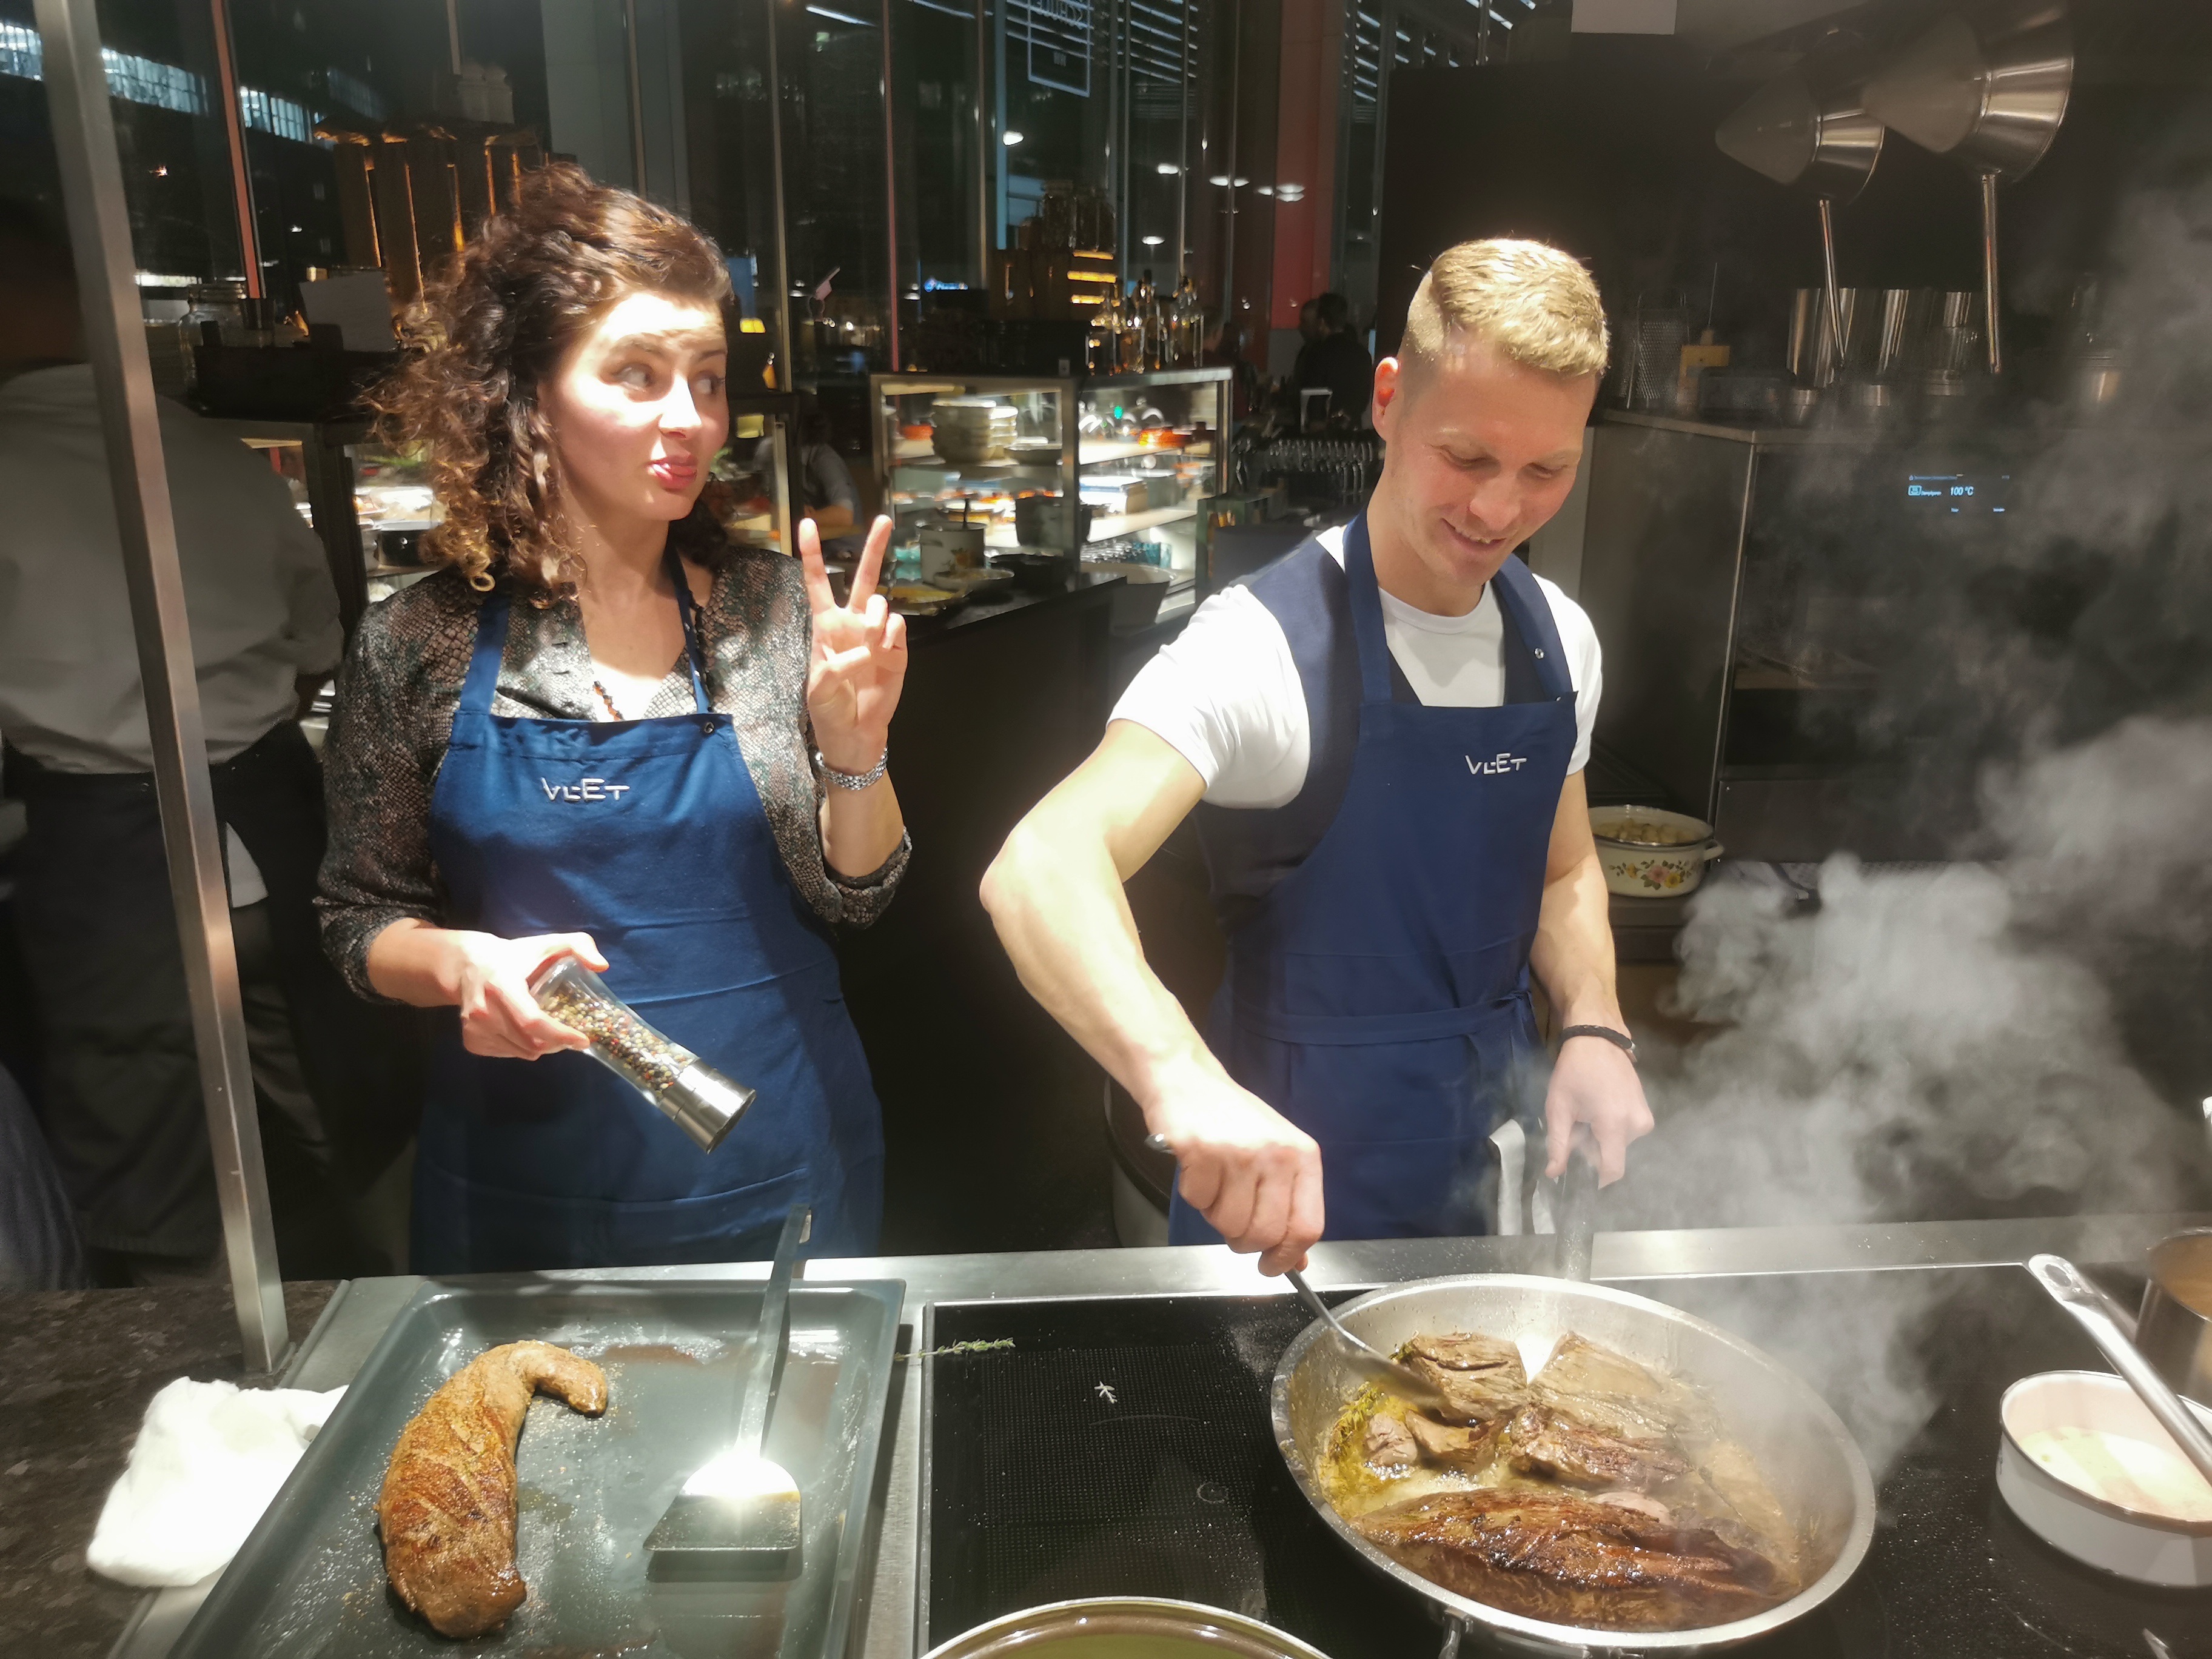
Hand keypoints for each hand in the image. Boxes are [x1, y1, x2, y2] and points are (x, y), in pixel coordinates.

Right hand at [451, 931, 607, 1060]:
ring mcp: (475, 1029)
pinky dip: (523, 1049)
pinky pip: (508, 1054)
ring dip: (542, 1047)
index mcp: (502, 986)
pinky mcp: (471, 1041)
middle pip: (530, 1043)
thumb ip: (578, 945)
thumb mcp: (546, 943)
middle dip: (557, 1043)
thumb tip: (602, 966)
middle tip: (571, 1035)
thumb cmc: (514, 956)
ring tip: (549, 1031)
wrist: (466, 966)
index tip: (583, 1040)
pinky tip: (525, 1032)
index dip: (560, 1035)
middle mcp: (484, 1011)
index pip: (532, 1021)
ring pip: (521, 1052)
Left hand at [800, 515, 906, 772]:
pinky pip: (899, 628)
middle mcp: (853, 623)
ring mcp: (877, 635)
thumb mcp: (819, 690)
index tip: (806, 524)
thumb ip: (835, 666)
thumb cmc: (829, 710)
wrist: (856, 734)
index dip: (812, 555)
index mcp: (826, 626)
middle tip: (883, 519)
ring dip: (877, 617)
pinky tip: (885, 652)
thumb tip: (865, 649)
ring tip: (873, 642)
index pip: (818, 583)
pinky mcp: (898, 650)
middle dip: (873, 548)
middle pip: (863, 577)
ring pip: (882, 603)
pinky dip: (892, 637)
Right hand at [1151, 1069, 1324, 1274]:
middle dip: (1243, 1240)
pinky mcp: (1200, 1150)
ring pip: (1228, 1224)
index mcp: (1303, 1156)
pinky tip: (1197, 1169)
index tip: (1271, 1266)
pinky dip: (1193, 1194)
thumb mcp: (1275, 1156)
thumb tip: (1297, 1262)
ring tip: (1215, 1183)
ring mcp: (1238, 1150)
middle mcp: (1275, 1152)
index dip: (1287, 1256)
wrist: (1189, 1079)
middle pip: (1264, 1234)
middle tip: (1231, 1217)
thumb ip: (1289, 1207)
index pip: (1307, 1226)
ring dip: (1215, 1214)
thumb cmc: (1233, 1122)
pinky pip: (1197, 1202)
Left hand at [1543, 1034, 1653, 1184]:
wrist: (1598, 1038)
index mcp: (1615, 1125)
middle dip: (1590, 1148)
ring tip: (1586, 1114)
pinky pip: (1626, 1132)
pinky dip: (1610, 1128)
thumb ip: (1558, 1145)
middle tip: (1575, 1125)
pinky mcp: (1647, 1111)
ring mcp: (1645, 1118)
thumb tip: (1554, 1175)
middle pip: (1611, 1155)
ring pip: (1618, 1144)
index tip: (1579, 1176)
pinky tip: (1598, 1109)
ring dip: (1599, 1137)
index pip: (1613, 1170)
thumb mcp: (1559, 1108)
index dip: (1595, 1179)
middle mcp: (1637, 1125)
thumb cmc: (1574, 1072)